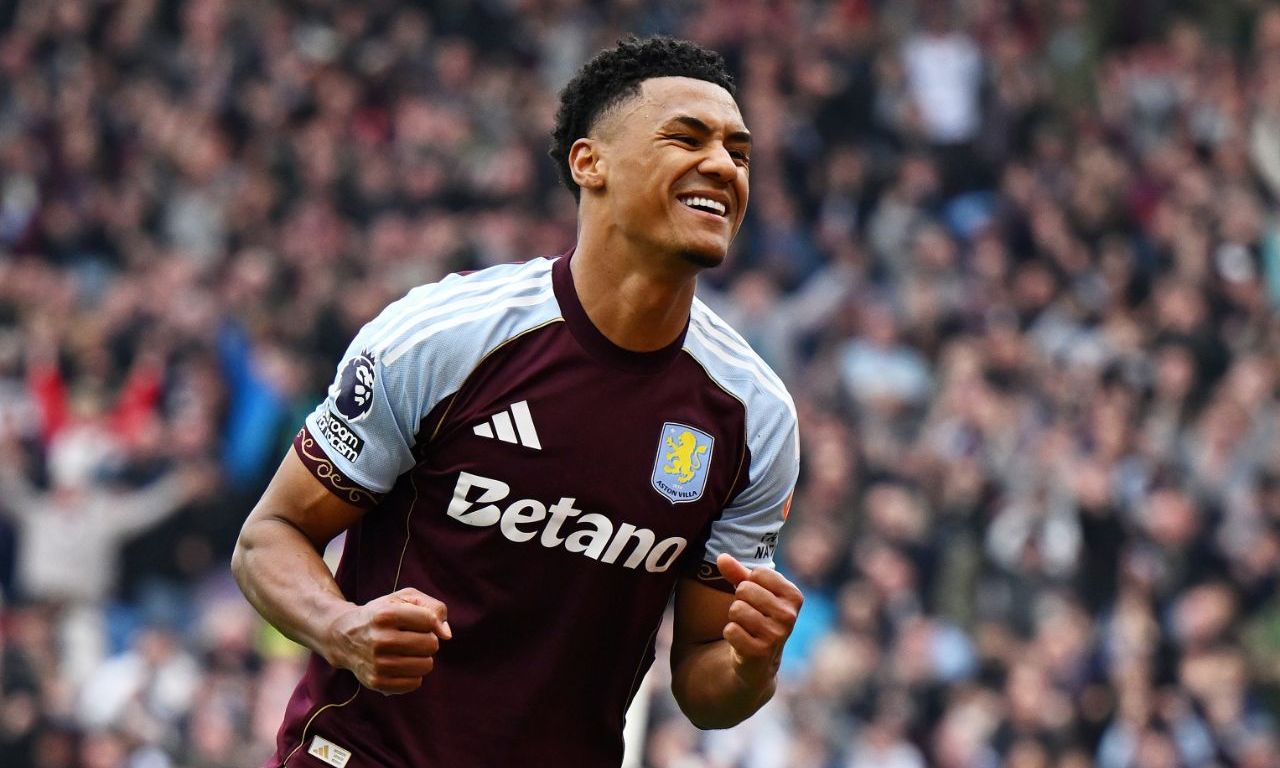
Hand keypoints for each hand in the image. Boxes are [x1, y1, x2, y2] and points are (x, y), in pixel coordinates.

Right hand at [325, 588, 451, 694]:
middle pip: (431, 645)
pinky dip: (413, 675)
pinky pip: (414, 683)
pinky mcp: (376, 682)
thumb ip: (434, 608)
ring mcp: (377, 663)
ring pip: (426, 665)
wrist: (343, 637)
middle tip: (412, 638)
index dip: (430, 621)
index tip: (418, 622)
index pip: (429, 620)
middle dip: (427, 640)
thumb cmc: (382, 615)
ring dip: (422, 658)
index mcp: (386, 614)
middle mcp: (379, 639)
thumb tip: (446, 634)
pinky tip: (401, 666)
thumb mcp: (404, 598)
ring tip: (408, 652)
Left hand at [716, 553, 802, 686]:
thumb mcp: (751, 593)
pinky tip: (741, 641)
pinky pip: (731, 630)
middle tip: (749, 616)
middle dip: (739, 601)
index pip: (758, 573)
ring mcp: (777, 635)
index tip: (757, 600)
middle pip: (745, 589)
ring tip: (745, 628)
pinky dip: (730, 633)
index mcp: (793, 596)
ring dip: (734, 618)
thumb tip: (721, 556)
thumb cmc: (756, 618)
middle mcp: (789, 615)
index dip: (748, 584)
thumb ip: (737, 573)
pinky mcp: (761, 652)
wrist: (758, 661)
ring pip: (736, 609)